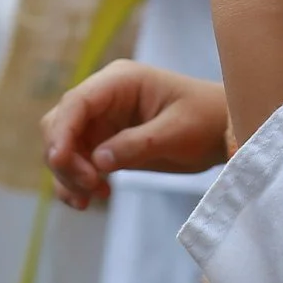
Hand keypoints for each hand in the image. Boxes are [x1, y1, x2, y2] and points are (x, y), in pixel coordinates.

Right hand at [41, 60, 229, 209]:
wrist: (223, 131)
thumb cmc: (206, 120)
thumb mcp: (176, 132)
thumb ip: (136, 144)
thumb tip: (98, 161)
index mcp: (119, 82)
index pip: (76, 102)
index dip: (62, 131)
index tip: (59, 162)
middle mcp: (104, 98)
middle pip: (61, 124)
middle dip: (66, 158)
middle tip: (91, 186)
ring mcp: (102, 121)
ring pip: (64, 146)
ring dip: (68, 174)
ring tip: (94, 197)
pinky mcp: (105, 143)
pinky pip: (77, 163)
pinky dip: (76, 182)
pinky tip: (89, 200)